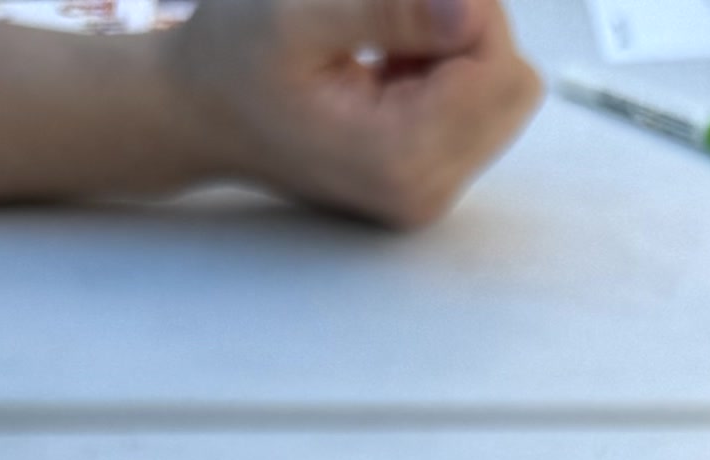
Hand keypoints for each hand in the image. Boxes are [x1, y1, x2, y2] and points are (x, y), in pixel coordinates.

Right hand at [169, 0, 542, 228]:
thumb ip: (387, 9)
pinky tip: (388, 63)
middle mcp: (425, 190)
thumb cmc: (233, 62)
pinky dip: (443, 66)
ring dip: (453, 46)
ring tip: (381, 43)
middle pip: (512, 84)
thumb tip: (470, 9)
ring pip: (501, 90)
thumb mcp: (296, 16)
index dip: (466, 9)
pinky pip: (477, 102)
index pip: (500, 68)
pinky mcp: (429, 173)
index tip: (401, 0)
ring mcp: (429, 188)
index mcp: (399, 159)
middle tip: (391, 15)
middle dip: (467, 29)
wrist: (197, 113)